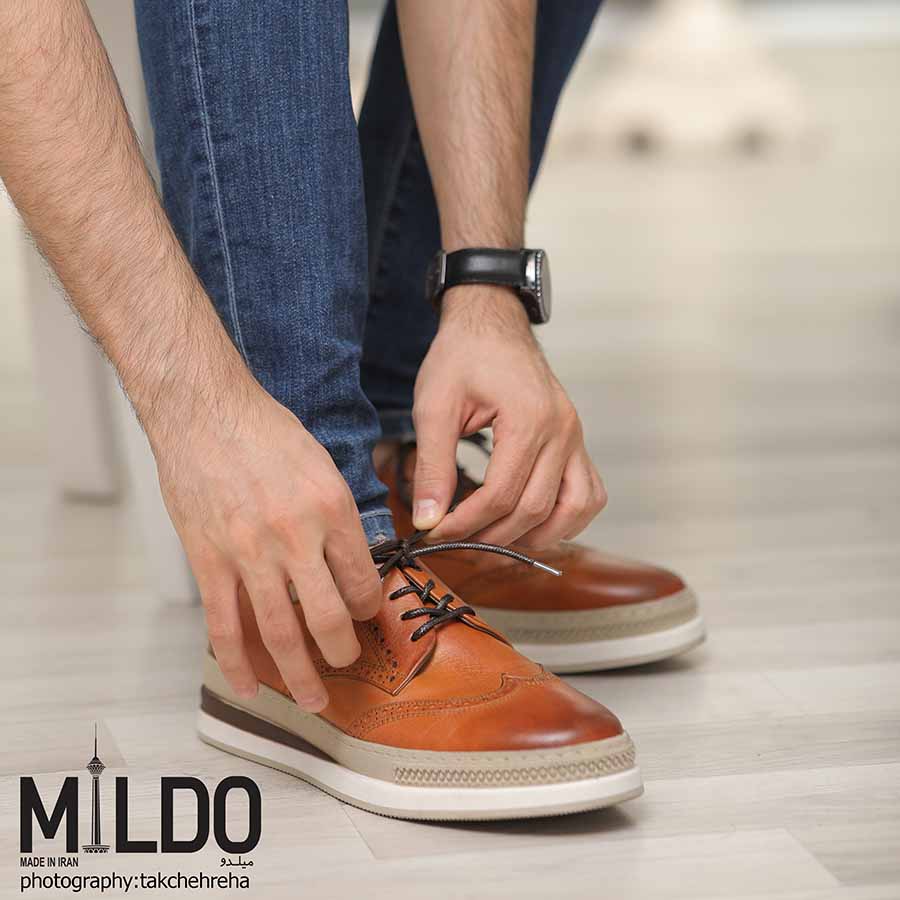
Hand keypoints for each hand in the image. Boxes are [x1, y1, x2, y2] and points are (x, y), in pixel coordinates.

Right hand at [148, 369, 381, 711]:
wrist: (204, 411)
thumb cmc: (266, 432)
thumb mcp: (323, 465)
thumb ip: (338, 516)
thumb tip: (351, 558)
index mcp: (332, 509)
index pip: (362, 578)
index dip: (369, 607)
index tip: (366, 614)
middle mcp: (296, 536)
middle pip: (328, 616)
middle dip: (343, 650)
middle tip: (348, 661)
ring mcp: (250, 553)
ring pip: (281, 632)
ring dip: (300, 674)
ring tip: (314, 698)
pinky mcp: (210, 561)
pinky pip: (225, 625)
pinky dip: (237, 663)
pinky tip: (249, 687)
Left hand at [411, 286, 606, 549]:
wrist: (491, 322)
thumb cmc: (462, 356)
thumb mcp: (435, 406)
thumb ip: (433, 465)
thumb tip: (428, 519)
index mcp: (529, 418)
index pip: (501, 494)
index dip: (466, 523)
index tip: (435, 532)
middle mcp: (562, 430)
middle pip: (536, 509)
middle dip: (492, 535)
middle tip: (456, 539)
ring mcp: (576, 436)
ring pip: (576, 509)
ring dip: (538, 535)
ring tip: (496, 538)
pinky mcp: (576, 440)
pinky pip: (589, 493)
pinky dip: (567, 517)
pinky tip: (532, 522)